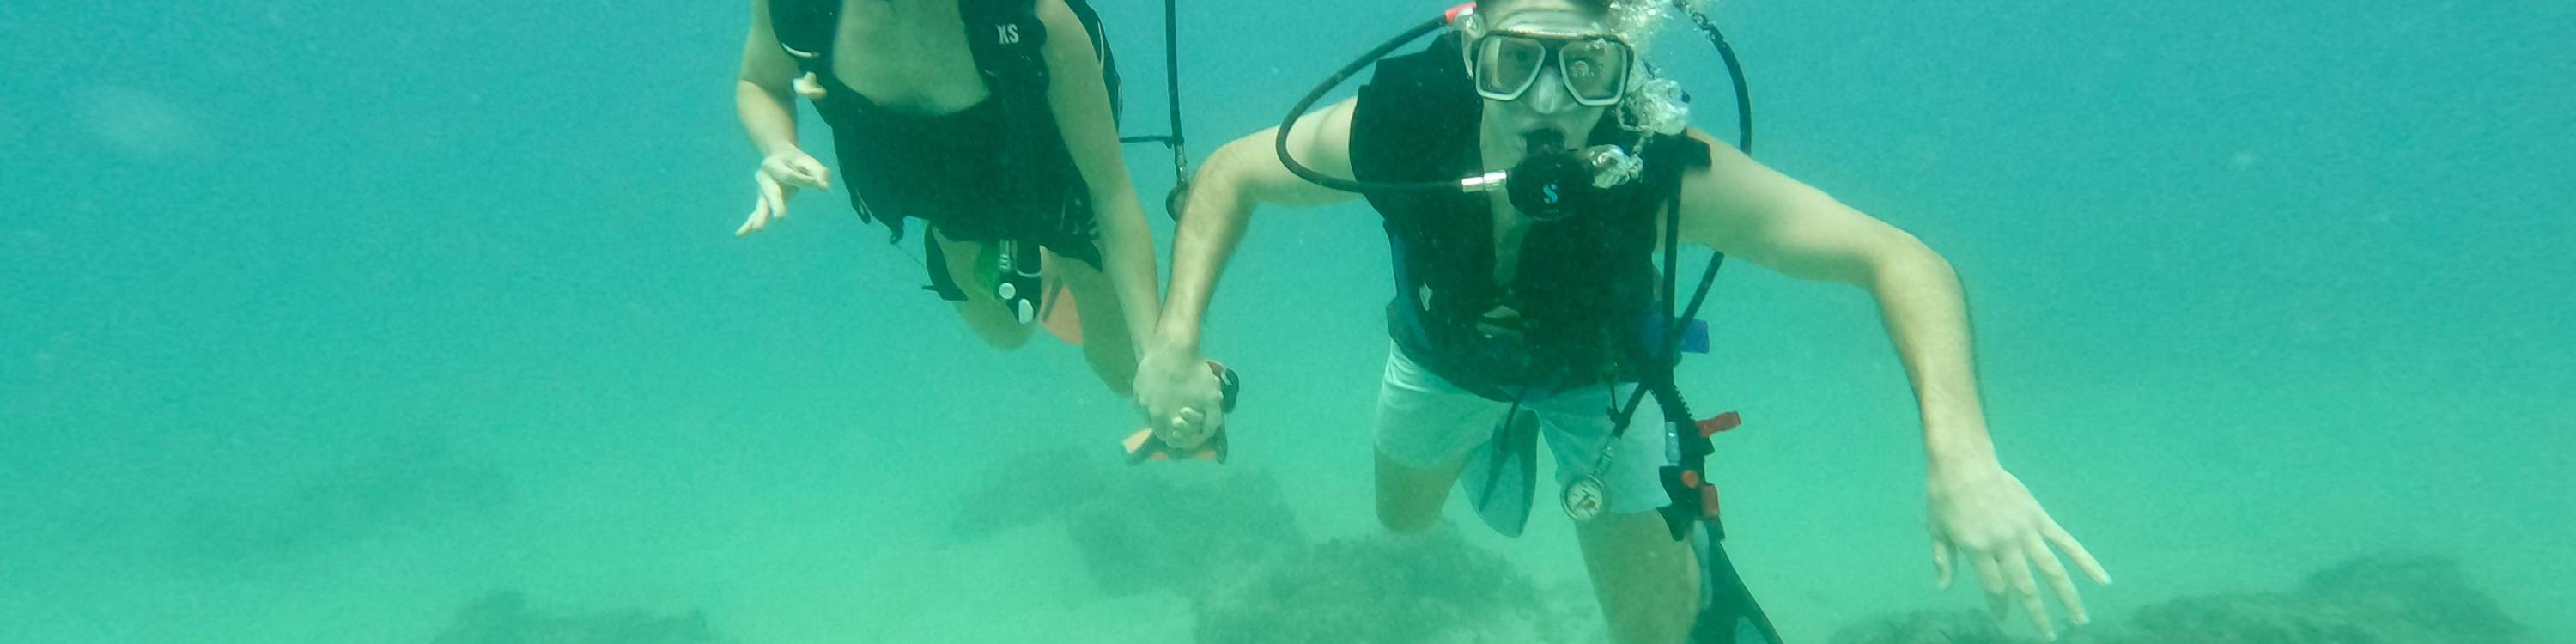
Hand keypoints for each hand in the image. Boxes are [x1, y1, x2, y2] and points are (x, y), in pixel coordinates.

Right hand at [736, 148, 830, 236]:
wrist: (780, 157)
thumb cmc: (798, 162)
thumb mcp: (810, 162)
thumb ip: (818, 172)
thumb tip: (823, 187)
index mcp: (774, 163)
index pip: (788, 175)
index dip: (804, 181)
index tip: (819, 185)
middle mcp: (763, 177)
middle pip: (770, 192)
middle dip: (776, 205)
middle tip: (780, 218)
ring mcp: (761, 190)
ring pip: (761, 205)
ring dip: (761, 217)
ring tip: (758, 229)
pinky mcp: (762, 201)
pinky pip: (755, 213)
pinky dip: (749, 223)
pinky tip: (741, 234)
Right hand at [1131, 347, 1223, 448]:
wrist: (1174, 348)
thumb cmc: (1194, 374)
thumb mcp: (1211, 398)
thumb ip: (1211, 420)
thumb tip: (1206, 434)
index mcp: (1168, 419)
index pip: (1170, 440)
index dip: (1180, 436)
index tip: (1186, 426)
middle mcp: (1150, 414)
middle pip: (1159, 430)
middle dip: (1169, 427)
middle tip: (1179, 415)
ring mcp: (1140, 402)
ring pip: (1149, 417)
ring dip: (1158, 415)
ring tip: (1170, 402)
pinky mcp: (1135, 390)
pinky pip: (1142, 404)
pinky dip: (1150, 403)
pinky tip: (1160, 392)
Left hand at [1927, 460, 2109, 640]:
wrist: (1964, 461)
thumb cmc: (1944, 495)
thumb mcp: (1936, 530)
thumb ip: (1944, 560)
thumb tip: (1943, 588)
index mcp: (1978, 548)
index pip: (1994, 587)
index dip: (2000, 606)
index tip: (2003, 618)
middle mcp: (2005, 543)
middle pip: (2025, 586)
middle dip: (2036, 615)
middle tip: (2047, 636)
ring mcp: (2025, 531)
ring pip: (2052, 571)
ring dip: (2068, 598)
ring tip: (2079, 621)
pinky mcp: (2039, 518)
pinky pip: (2067, 543)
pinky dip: (2086, 562)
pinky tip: (2103, 580)